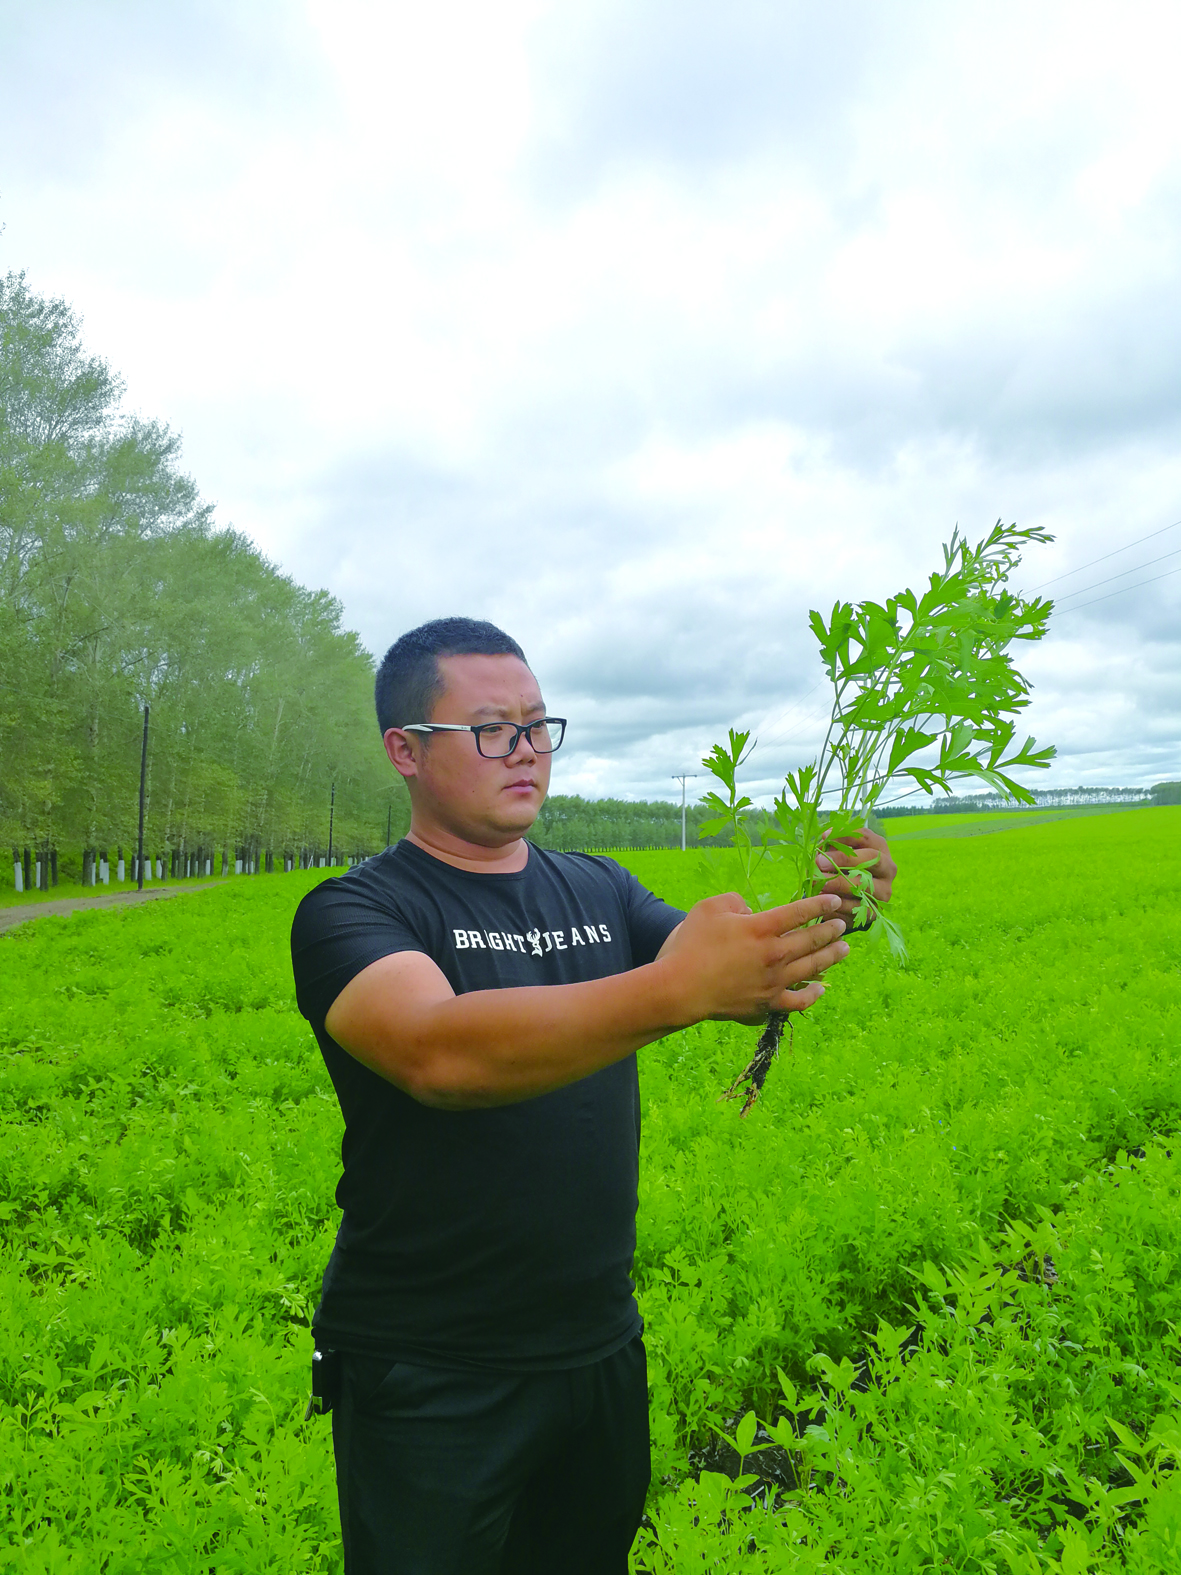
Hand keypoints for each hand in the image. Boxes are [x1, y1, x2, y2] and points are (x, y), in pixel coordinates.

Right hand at [656, 891, 850, 1025]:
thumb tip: (750, 911)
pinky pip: (799, 1001)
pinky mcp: (767, 1003)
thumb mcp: (708, 908)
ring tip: (844, 949)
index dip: (820, 904)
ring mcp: (774, 981)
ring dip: (832, 957)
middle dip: (831, 929)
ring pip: (813, 967)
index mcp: (762, 928)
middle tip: (842, 924)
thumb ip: (734, 901)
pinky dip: (813, 995)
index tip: (833, 900)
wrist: (680, 988)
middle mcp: (775, 954)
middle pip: (812, 939)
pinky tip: (820, 989)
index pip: (800, 912)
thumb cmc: (691, 945)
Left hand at [817, 828, 895, 927]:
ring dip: (838, 884)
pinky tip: (822, 900)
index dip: (845, 836)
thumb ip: (834, 844)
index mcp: (880, 848)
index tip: (824, 837)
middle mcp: (888, 869)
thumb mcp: (839, 852)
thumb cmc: (843, 868)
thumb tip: (826, 837)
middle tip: (819, 862)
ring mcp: (884, 892)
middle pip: (871, 859)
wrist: (851, 898)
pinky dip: (838, 904)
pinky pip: (857, 908)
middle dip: (844, 859)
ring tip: (817, 882)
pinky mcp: (875, 912)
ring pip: (864, 886)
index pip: (866, 836)